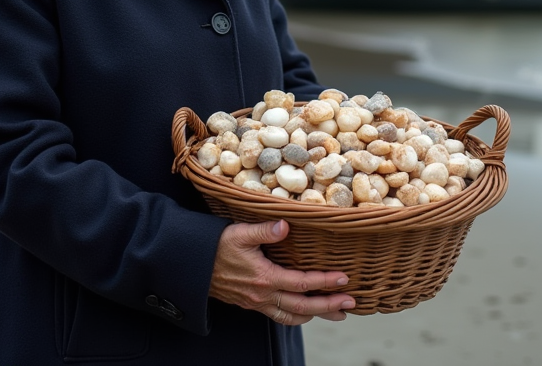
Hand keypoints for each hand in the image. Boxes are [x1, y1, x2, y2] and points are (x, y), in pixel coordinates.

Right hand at [209, 219, 355, 324]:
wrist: (190, 266)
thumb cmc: (214, 247)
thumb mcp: (238, 233)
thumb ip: (264, 230)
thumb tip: (286, 225)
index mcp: (264, 277)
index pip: (302, 283)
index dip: (325, 282)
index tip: (344, 279)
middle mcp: (262, 295)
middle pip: (303, 307)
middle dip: (329, 306)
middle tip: (351, 304)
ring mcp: (257, 302)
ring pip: (292, 316)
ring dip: (316, 315)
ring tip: (337, 314)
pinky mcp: (251, 303)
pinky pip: (278, 316)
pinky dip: (295, 317)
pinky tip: (304, 314)